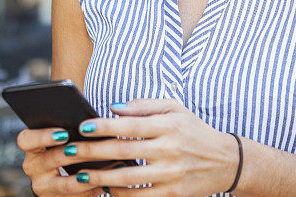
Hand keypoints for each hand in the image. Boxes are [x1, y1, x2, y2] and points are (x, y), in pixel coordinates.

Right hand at [16, 126, 105, 195]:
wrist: (62, 179)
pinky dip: (91, 189)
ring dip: (86, 175)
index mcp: (31, 147)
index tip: (64, 133)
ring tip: (105, 167)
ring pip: (65, 183)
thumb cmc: (66, 147)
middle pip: (51, 159)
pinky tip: (105, 182)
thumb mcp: (61, 139)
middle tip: (91, 148)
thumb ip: (68, 130)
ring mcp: (43, 186)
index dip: (43, 136)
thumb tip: (90, 124)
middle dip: (74, 153)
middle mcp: (32, 167)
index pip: (26, 140)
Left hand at [59, 98, 238, 195]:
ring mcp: (171, 175)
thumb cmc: (194, 130)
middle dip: (92, 152)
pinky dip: (120, 194)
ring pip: (128, 179)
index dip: (103, 126)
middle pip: (123, 151)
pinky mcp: (173, 194)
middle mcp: (169, 150)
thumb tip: (113, 108)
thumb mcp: (175, 109)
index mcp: (168, 126)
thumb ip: (144, 106)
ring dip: (100, 177)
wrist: (227, 161)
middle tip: (68, 151)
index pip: (129, 126)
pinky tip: (105, 188)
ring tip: (80, 174)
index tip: (82, 126)